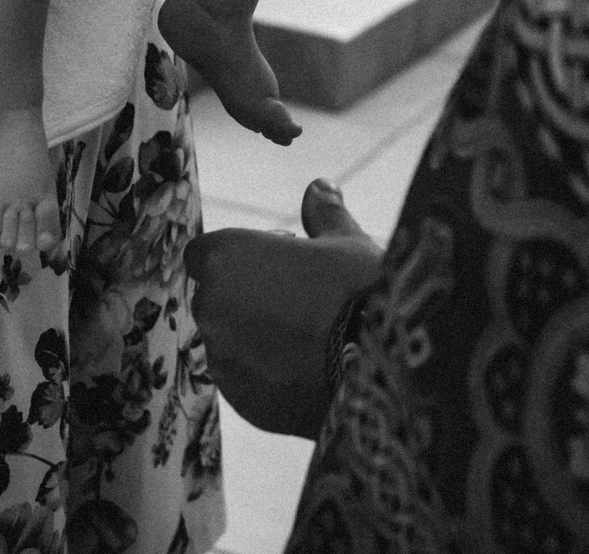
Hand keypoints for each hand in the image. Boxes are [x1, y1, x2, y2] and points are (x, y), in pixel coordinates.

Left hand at [185, 180, 382, 438]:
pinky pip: (249, 381)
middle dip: (250, 296)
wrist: (383, 371)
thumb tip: (319, 186)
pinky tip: (311, 371)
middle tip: (305, 298)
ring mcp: (223, 359)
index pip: (205, 253)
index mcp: (224, 257)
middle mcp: (210, 307)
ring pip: (231, 341)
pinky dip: (270, 375)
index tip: (280, 262)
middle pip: (219, 296)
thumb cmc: (362, 291)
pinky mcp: (243, 402)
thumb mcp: (346, 242)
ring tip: (314, 338)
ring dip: (257, 337)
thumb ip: (323, 214)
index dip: (242, 257)